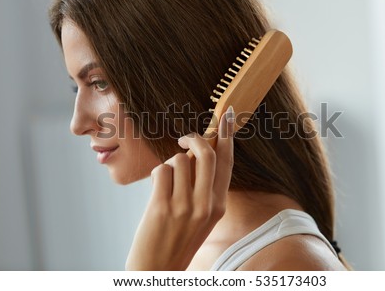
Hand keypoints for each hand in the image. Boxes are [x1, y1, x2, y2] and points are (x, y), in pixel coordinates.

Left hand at [125, 106, 234, 269]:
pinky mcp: (162, 207)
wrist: (158, 268)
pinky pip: (162, 171)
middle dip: (194, 138)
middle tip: (184, 138)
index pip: (227, 162)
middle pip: (206, 154)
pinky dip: (158, 175)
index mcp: (219, 205)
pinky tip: (157, 190)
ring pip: (179, 160)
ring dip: (170, 164)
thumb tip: (195, 152)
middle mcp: (206, 204)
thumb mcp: (202, 215)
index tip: (226, 115)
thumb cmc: (178, 238)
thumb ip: (203, 186)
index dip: (227, 136)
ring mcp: (185, 206)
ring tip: (166, 183)